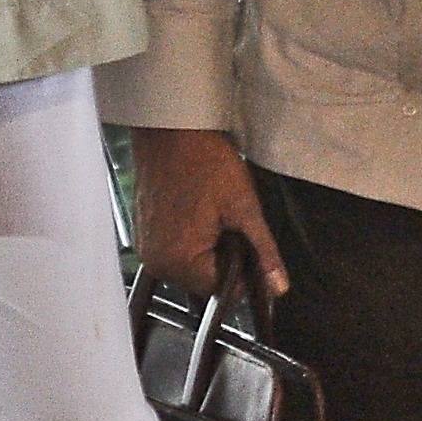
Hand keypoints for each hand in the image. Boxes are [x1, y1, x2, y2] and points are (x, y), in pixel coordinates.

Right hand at [131, 127, 289, 298]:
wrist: (171, 130)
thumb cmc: (207, 163)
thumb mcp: (244, 207)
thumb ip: (262, 251)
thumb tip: (278, 288)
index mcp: (178, 262)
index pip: (221, 290)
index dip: (242, 268)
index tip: (246, 239)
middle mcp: (155, 263)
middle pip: (202, 280)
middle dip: (222, 257)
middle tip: (229, 220)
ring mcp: (145, 248)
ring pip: (189, 265)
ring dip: (206, 248)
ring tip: (211, 212)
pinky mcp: (142, 233)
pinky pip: (172, 249)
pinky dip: (188, 237)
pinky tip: (196, 210)